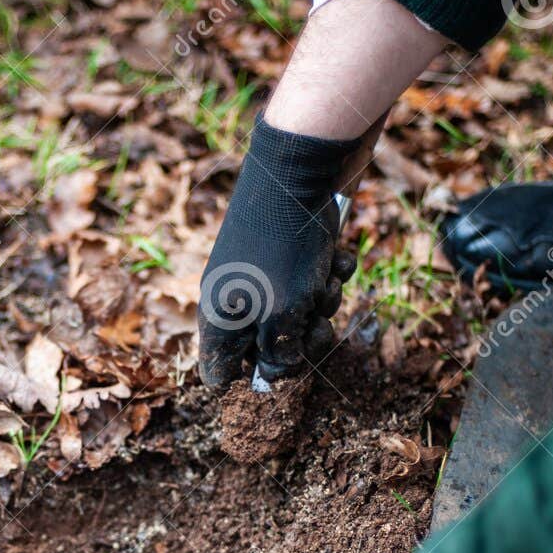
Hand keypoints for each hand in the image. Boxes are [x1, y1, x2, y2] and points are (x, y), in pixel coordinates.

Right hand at [198, 119, 361, 385]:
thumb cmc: (284, 248)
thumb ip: (279, 353)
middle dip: (301, 340)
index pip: (219, 372)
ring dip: (321, 303)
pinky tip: (334, 258)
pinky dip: (327, 274)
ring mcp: (263, 276)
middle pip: (269, 349)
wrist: (299, 173)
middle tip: (315, 324)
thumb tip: (278, 372)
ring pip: (298, 315)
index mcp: (220, 319)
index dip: (248, 380)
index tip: (280, 370)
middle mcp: (236, 300)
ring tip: (324, 279)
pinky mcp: (289, 256)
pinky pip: (311, 284)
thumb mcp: (283, 313)